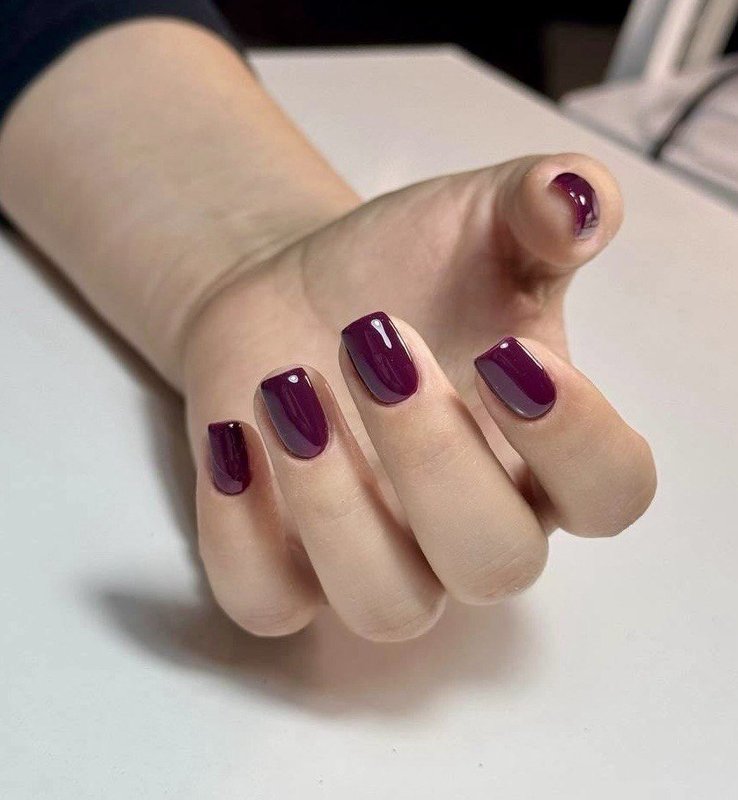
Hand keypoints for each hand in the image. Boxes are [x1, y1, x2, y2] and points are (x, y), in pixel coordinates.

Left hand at [182, 153, 655, 641]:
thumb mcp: (478, 215)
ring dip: (333, 503)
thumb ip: (539, 203)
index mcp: (541, 453)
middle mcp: (470, 526)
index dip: (576, 440)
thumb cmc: (403, 264)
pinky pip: (266, 602)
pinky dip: (239, 535)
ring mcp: (378, 557)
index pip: (608, 493)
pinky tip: (231, 436)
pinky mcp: (284, 565)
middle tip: (372, 343)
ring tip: (287, 385)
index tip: (507, 350)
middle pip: (494, 564)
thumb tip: (576, 201)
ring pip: (386, 605)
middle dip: (434, 458)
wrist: (297, 293)